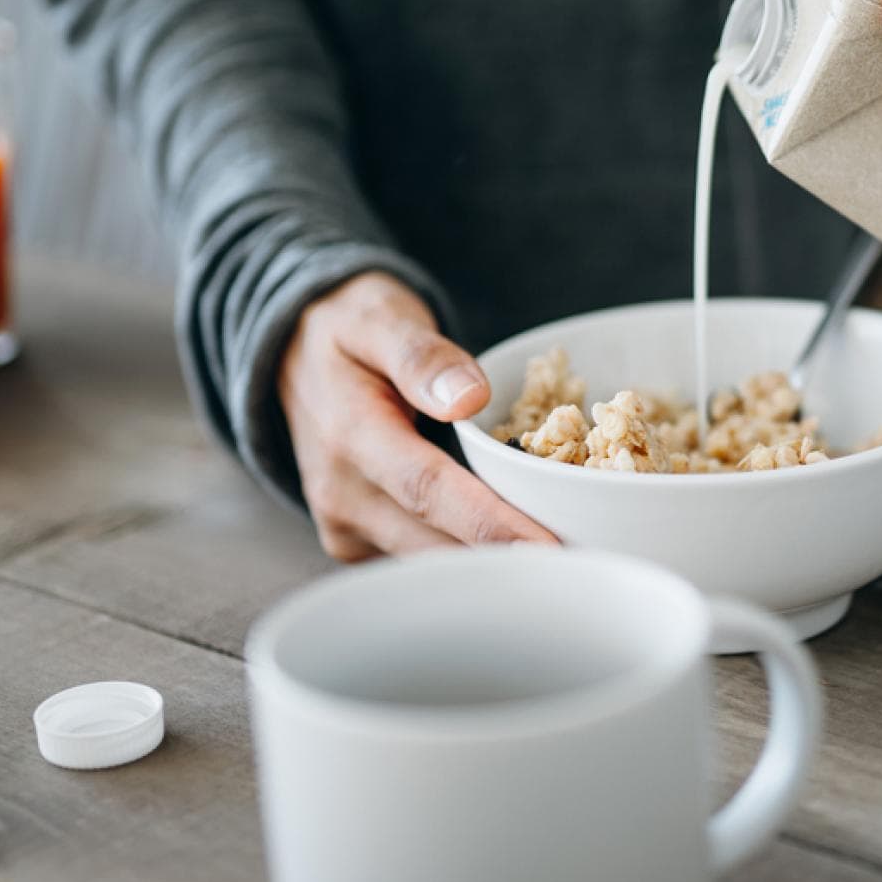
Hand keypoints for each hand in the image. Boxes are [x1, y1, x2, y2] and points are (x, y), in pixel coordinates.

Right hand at [278, 271, 558, 560]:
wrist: (293, 354)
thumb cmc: (347, 330)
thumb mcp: (380, 317)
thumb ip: (421, 355)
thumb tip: (470, 398)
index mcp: (348, 436)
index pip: (426, 490)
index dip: (490, 525)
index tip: (548, 549)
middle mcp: (342, 495)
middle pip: (436, 543)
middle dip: (509, 559)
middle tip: (588, 565)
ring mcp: (346, 526)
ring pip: (432, 563)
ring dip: (494, 565)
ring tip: (568, 562)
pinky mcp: (356, 542)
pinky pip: (421, 559)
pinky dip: (470, 557)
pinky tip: (518, 549)